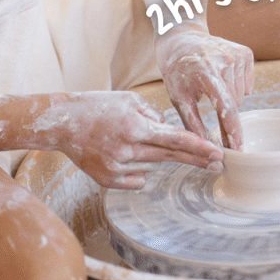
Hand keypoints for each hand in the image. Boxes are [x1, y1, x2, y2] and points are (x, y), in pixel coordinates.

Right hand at [39, 92, 223, 188]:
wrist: (62, 123)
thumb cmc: (99, 106)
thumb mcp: (130, 100)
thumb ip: (155, 115)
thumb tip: (171, 132)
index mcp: (135, 127)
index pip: (176, 139)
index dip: (199, 148)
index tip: (217, 154)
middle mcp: (128, 149)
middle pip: (171, 156)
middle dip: (196, 159)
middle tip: (218, 163)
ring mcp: (117, 167)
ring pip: (153, 165)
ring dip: (153, 154)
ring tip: (128, 140)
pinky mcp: (107, 180)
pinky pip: (137, 179)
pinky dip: (138, 169)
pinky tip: (122, 154)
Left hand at [154, 26, 254, 149]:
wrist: (182, 38)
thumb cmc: (177, 70)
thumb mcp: (178, 96)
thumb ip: (192, 122)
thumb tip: (203, 147)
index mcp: (205, 72)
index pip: (226, 107)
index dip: (233, 131)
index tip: (237, 149)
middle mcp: (225, 61)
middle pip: (234, 104)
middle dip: (222, 111)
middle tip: (205, 99)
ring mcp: (237, 56)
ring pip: (241, 96)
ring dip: (228, 98)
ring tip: (211, 85)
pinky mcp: (246, 53)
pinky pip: (247, 85)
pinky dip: (236, 87)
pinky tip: (222, 77)